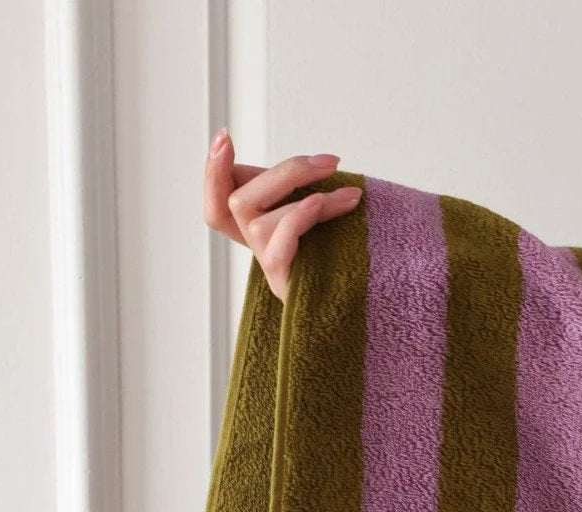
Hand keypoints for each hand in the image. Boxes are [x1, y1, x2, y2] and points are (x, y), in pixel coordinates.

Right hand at [203, 128, 361, 301]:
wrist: (367, 303)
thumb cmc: (347, 256)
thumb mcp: (319, 216)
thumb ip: (296, 193)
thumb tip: (305, 165)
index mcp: (258, 226)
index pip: (218, 200)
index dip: (213, 172)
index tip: (224, 137)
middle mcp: (256, 246)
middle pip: (237, 202)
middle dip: (283, 172)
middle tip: (329, 163)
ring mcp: (267, 266)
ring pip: (256, 220)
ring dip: (301, 193)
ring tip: (347, 194)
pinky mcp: (283, 283)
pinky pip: (275, 246)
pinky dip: (296, 218)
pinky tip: (321, 204)